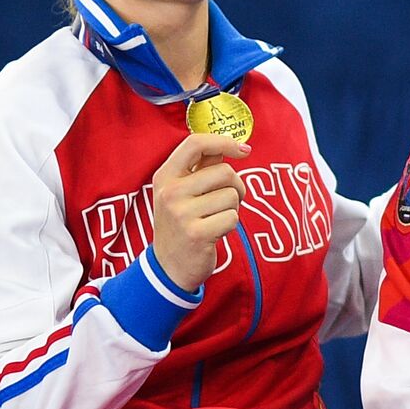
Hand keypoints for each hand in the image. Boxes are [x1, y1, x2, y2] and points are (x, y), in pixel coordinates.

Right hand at [150, 133, 249, 291]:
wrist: (169, 267)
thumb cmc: (182, 224)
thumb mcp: (182, 192)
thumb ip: (201, 168)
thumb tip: (228, 145)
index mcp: (165, 176)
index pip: (195, 143)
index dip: (223, 141)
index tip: (243, 150)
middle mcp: (170, 192)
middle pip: (224, 171)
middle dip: (235, 186)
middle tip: (224, 202)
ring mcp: (182, 213)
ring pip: (232, 195)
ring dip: (232, 208)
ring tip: (214, 219)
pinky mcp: (197, 233)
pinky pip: (232, 217)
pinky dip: (230, 225)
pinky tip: (214, 232)